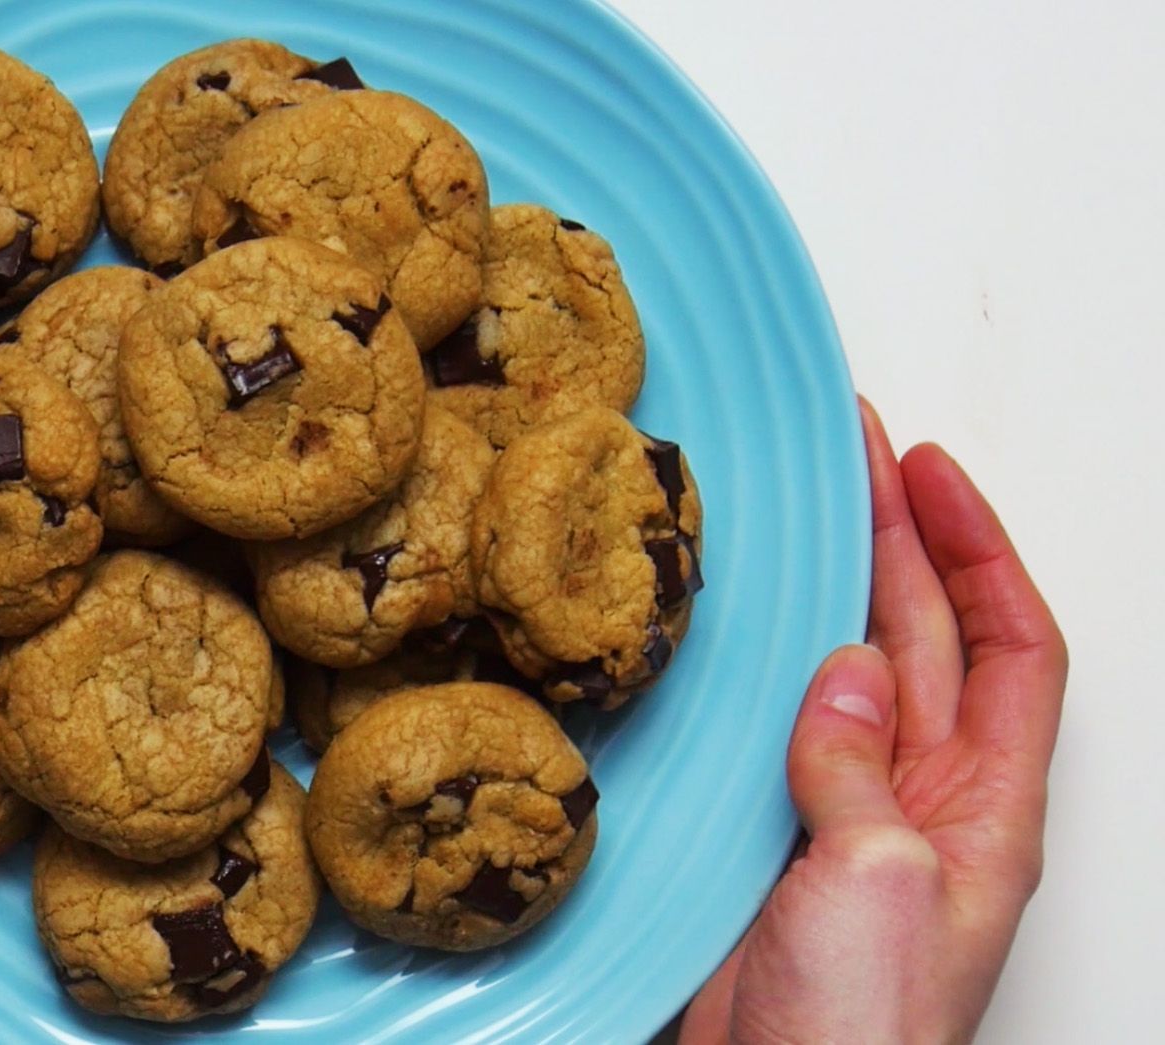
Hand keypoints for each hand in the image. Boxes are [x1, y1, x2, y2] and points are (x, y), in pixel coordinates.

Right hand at [680, 400, 1065, 1042]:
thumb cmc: (863, 1031)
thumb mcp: (879, 880)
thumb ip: (861, 765)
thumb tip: (843, 668)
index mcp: (987, 810)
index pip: (1013, 648)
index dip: (979, 551)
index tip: (928, 469)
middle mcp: (924, 805)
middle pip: (924, 642)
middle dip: (894, 540)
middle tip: (847, 454)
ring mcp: (843, 824)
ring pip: (846, 678)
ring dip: (827, 591)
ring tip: (795, 512)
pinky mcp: (769, 847)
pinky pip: (773, 734)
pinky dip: (758, 671)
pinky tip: (733, 633)